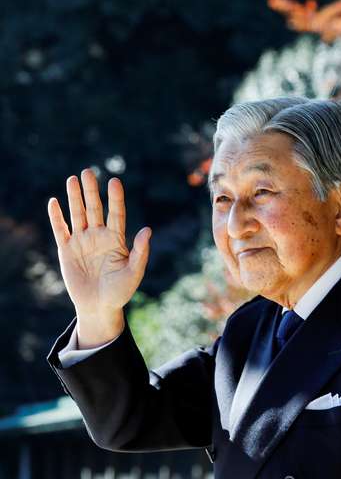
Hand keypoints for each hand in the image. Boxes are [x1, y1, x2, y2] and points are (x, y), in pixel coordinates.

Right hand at [48, 169, 150, 346]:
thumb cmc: (120, 291)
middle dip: (91, 191)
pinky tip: (54, 202)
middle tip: (88, 171)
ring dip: (74, 198)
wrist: (99, 307)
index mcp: (116, 240)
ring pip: (78, 214)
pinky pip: (61, 230)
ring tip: (73, 179)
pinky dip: (57, 217)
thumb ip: (140, 252)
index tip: (114, 181)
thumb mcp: (134, 273)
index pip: (116, 214)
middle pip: (95, 209)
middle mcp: (99, 236)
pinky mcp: (66, 250)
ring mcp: (82, 241)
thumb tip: (147, 230)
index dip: (115, 198)